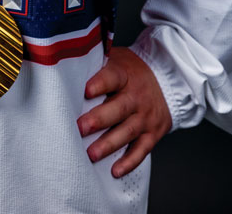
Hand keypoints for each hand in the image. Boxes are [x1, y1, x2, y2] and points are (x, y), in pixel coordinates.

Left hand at [76, 46, 171, 177]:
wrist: (167, 80)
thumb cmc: (130, 72)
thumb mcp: (116, 60)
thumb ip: (95, 67)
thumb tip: (65, 70)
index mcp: (125, 75)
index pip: (113, 77)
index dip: (100, 83)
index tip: (85, 91)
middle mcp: (137, 97)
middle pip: (119, 108)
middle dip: (99, 120)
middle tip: (80, 128)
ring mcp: (145, 117)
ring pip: (127, 131)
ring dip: (109, 144)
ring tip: (91, 154)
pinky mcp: (152, 134)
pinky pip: (141, 150)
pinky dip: (129, 162)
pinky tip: (115, 170)